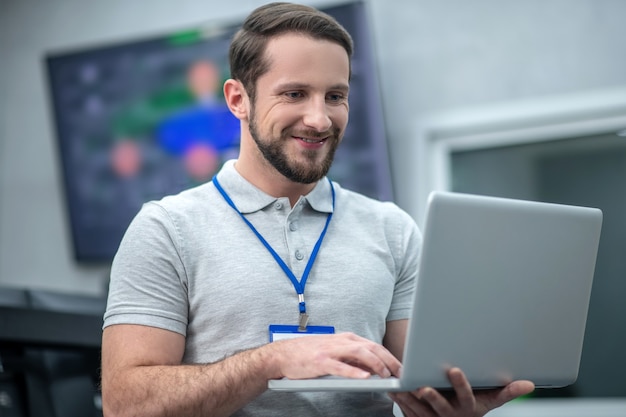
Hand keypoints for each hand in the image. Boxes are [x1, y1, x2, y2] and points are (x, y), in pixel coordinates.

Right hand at [268, 332, 401, 379]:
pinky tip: (365, 377)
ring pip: (359, 353)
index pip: (374, 345)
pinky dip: (355, 372)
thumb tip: (373, 367)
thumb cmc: (309, 354)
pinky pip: (341, 366)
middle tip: (400, 372)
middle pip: (371, 348)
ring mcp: (331, 350)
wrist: (283, 354)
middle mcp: (341, 341)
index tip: (401, 367)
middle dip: (388, 360)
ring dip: (376, 364)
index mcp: (346, 338)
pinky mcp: (321, 361)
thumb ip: (353, 358)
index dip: (389, 356)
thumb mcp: (335, 353)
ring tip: (386, 374)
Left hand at [389, 367, 534, 416]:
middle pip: (440, 406)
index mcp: (468, 407)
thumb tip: (529, 384)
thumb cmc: (474, 406)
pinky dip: (399, 399)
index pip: (465, 396)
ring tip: (400, 386)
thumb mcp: (491, 400)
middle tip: (422, 387)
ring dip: (409, 398)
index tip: (453, 369)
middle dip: (432, 396)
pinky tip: (391, 388)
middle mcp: (450, 415)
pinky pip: (407, 411)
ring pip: (419, 409)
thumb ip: (507, 392)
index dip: (460, 384)